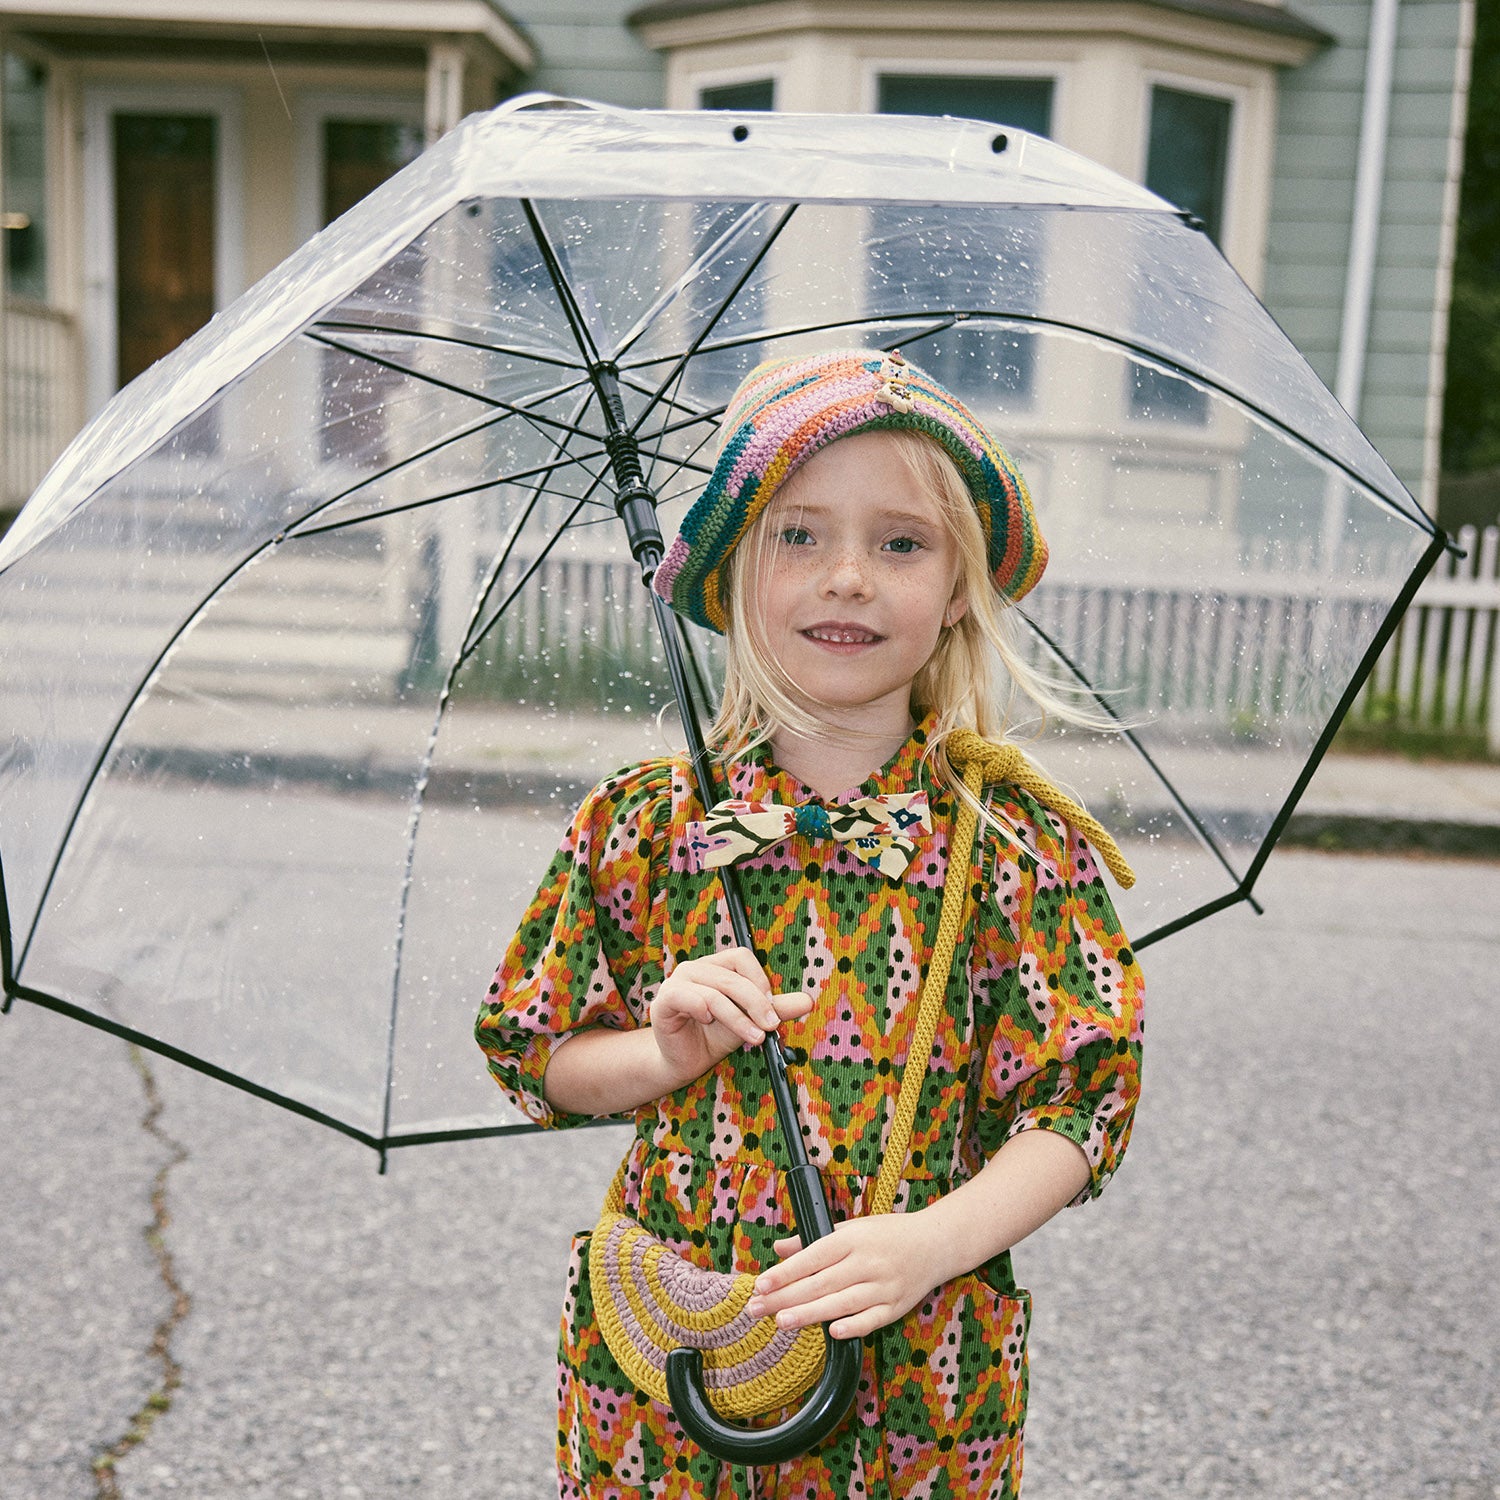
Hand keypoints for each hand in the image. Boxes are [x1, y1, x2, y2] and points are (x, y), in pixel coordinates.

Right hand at [648, 947, 810, 1085]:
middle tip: (771, 1025)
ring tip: (753, 1037)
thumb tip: (808, 1001)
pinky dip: (702, 1008)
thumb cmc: (715, 1036)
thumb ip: (776, 1009)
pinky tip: (708, 1021)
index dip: (760, 980)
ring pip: (715, 992)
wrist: (686, 1062)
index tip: (772, 1008)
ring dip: (738, 1017)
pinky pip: (686, 997)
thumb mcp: (751, 1020)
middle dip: (756, 1003)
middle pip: (732, 977)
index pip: (741, 957)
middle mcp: (696, 968)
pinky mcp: (664, 1001)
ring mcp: (677, 982)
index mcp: (716, 966)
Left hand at [745, 1212, 944, 1340]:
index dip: (786, 1272)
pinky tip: (831, 1333)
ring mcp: (884, 1286)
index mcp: (853, 1239)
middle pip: (821, 1283)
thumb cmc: (888, 1234)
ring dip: (809, 1314)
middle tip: (757, 1309)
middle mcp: (867, 1262)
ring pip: (841, 1303)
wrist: (936, 1243)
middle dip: (786, 1297)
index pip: (813, 1257)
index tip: (761, 1284)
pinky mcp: (897, 1307)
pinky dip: (853, 1326)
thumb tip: (780, 1249)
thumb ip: (814, 1239)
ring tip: (781, 1321)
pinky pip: (872, 1320)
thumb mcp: (852, 1227)